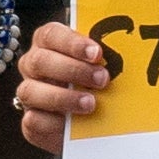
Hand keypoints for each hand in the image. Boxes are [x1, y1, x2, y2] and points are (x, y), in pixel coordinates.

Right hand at [11, 19, 115, 153]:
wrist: (89, 121)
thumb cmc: (95, 81)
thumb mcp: (100, 65)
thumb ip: (104, 57)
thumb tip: (129, 51)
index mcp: (48, 43)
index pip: (51, 34)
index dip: (72, 43)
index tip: (97, 53)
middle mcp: (33, 65)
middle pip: (40, 61)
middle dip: (72, 70)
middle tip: (101, 79)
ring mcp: (29, 92)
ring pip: (30, 91)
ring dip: (63, 97)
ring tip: (90, 103)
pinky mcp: (32, 120)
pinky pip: (33, 120)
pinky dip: (54, 123)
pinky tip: (73, 124)